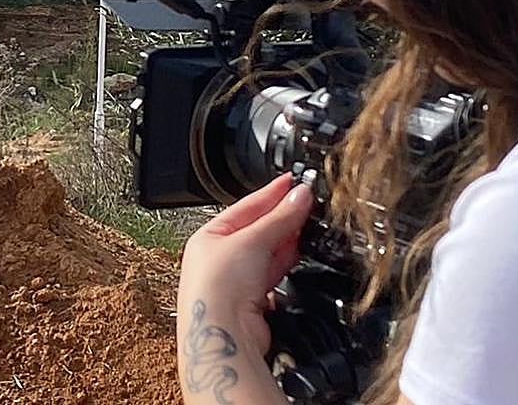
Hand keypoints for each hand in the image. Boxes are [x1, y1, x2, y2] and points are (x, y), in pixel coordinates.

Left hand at [178, 173, 313, 355]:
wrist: (223, 334)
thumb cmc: (216, 289)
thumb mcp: (251, 241)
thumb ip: (279, 219)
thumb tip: (299, 196)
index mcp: (208, 236)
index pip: (245, 207)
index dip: (271, 194)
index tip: (293, 182)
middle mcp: (219, 258)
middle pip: (258, 229)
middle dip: (283, 216)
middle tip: (308, 200)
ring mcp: (237, 280)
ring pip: (268, 252)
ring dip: (288, 238)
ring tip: (309, 221)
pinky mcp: (254, 300)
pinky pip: (274, 273)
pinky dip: (287, 261)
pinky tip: (300, 251)